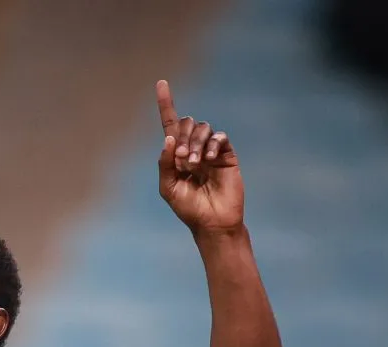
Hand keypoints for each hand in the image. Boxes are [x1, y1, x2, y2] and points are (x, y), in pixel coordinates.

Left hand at [156, 80, 243, 235]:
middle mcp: (193, 148)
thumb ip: (165, 164)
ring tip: (195, 165)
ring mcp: (211, 150)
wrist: (212, 221)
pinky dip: (212, 144)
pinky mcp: (227, 154)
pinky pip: (219, 137)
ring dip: (195, 144)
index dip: (165, 104)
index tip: (161, 83)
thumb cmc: (188, 208)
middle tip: (183, 160)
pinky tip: (209, 160)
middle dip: (182, 137)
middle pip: (187, 123)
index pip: (170, 124)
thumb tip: (168, 138)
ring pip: (202, 128)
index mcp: (176, 154)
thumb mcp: (169, 187)